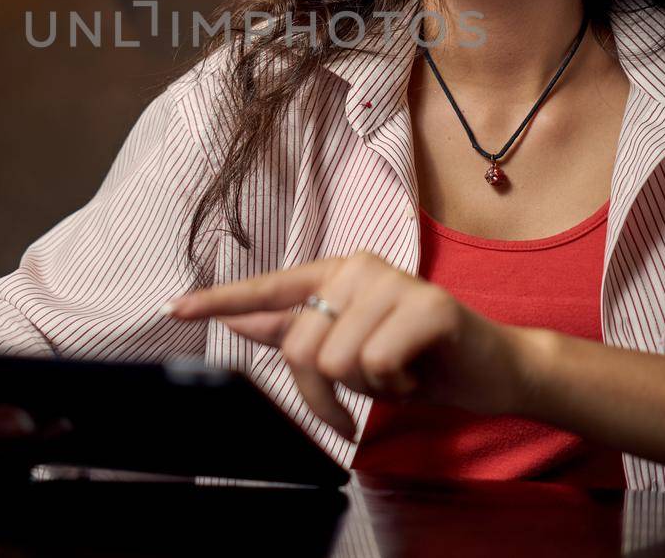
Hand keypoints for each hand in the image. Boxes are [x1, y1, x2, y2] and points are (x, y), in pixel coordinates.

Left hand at [165, 252, 540, 436]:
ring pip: (336, 360)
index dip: (218, 300)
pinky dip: (394, 385)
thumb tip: (241, 319)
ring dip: (365, 388)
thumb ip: (298, 328)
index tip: (172, 307)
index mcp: (336, 273)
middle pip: (300, 346)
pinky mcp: (428, 306)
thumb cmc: (417, 358)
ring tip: (394, 373)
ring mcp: (393, 282)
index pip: (268, 287)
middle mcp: (358, 267)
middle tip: (359, 397)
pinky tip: (414, 372)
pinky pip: (376, 363)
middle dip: (324, 393)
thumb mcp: (351, 345)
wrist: (492, 368)